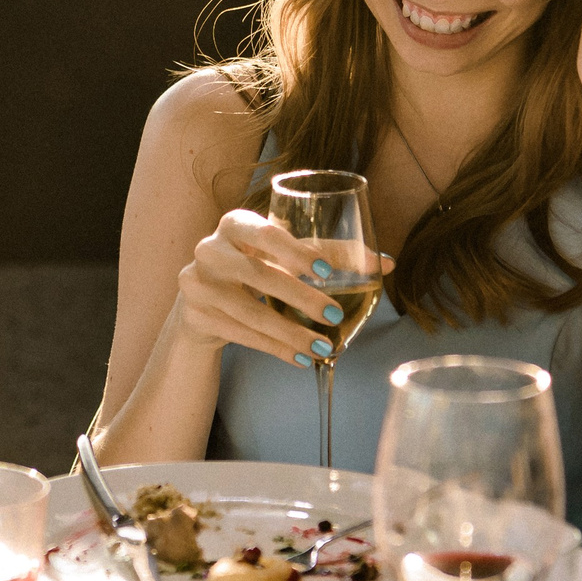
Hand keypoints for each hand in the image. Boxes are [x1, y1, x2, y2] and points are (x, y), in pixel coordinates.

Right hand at [175, 210, 390, 366]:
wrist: (202, 298)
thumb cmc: (255, 266)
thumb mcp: (285, 255)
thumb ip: (332, 254)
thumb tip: (386, 264)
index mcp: (236, 223)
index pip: (267, 233)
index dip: (296, 251)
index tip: (327, 271)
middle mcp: (210, 249)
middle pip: (258, 274)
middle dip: (299, 298)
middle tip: (334, 315)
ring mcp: (197, 283)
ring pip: (249, 312)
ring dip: (290, 332)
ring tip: (323, 347)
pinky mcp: (195, 316)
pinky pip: (241, 335)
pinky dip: (275, 348)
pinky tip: (300, 357)